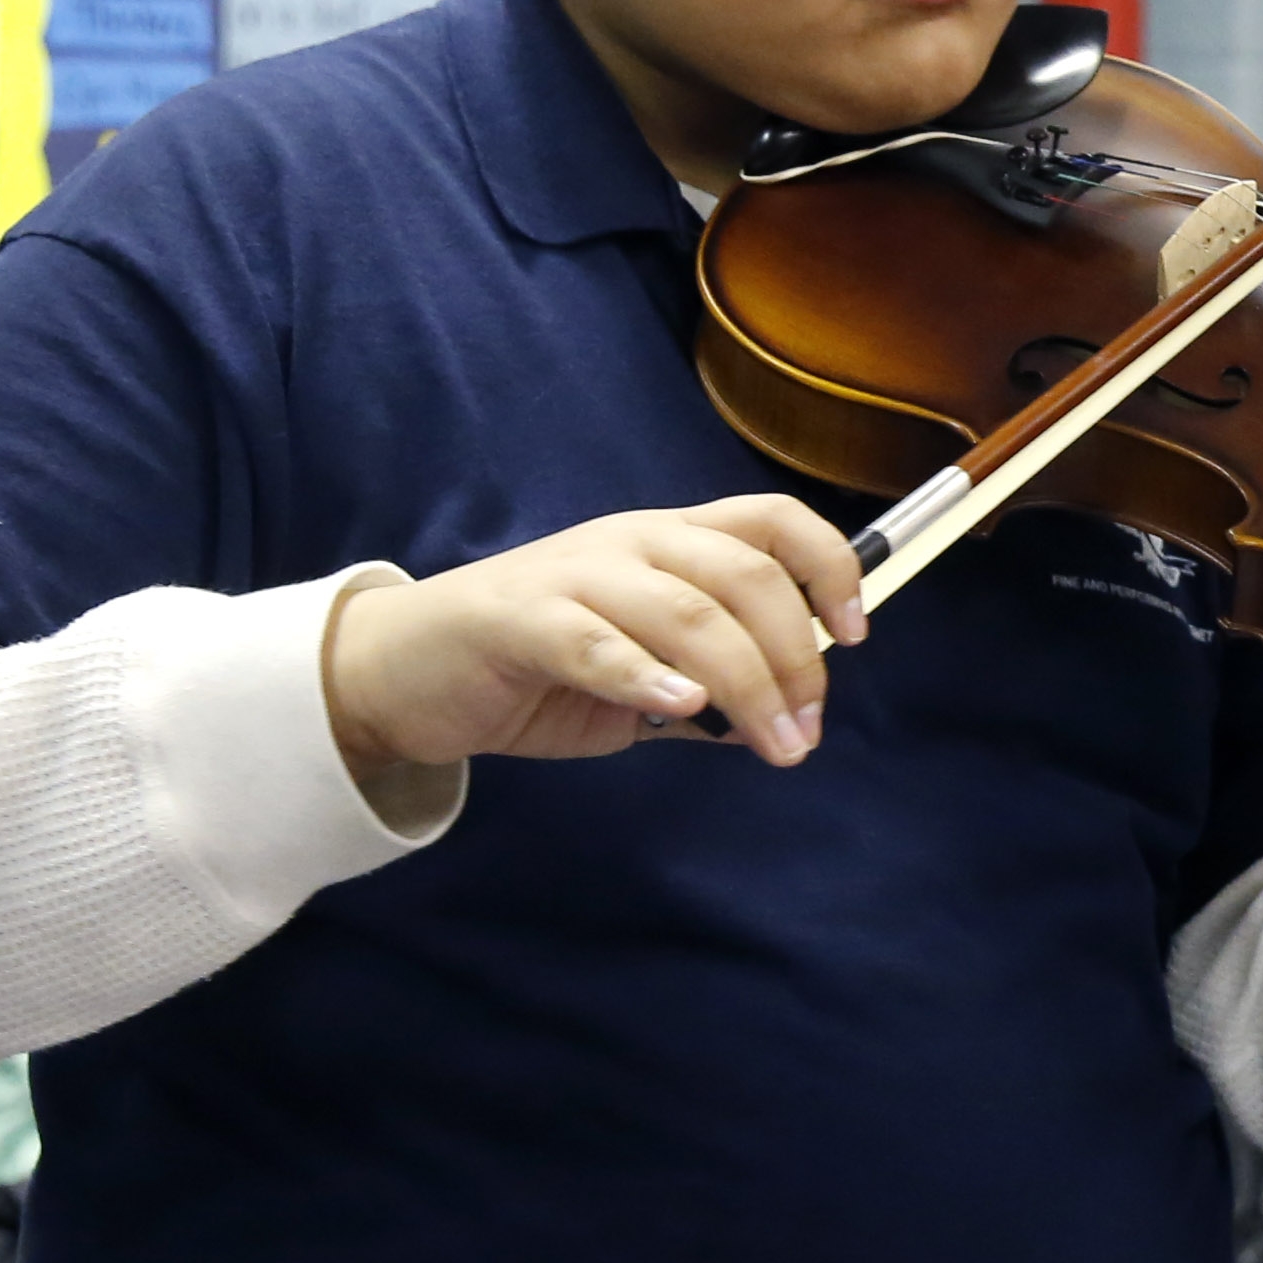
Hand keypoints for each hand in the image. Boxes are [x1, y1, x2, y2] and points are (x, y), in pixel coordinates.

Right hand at [323, 495, 864, 779]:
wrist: (405, 673)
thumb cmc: (533, 669)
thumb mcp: (640, 678)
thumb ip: (708, 691)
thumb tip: (779, 722)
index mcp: (669, 541)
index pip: (770, 520)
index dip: (828, 565)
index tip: (857, 634)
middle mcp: (631, 542)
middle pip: (744, 573)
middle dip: (796, 655)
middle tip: (805, 730)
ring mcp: (574, 575)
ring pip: (688, 609)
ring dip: (747, 682)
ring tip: (775, 742)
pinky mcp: (518, 620)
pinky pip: (596, 641)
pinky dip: (648, 673)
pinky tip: (684, 708)